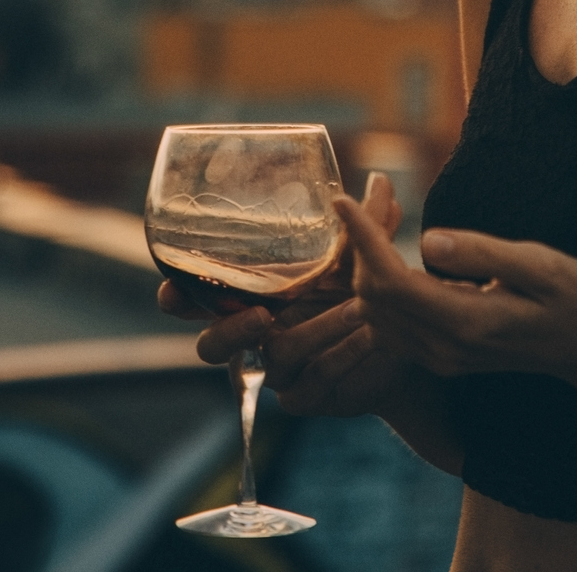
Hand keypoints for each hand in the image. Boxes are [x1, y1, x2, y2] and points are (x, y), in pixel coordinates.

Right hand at [157, 173, 423, 417]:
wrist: (403, 343)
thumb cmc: (363, 289)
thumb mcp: (361, 253)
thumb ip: (366, 222)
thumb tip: (379, 180)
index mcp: (249, 295)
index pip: (195, 299)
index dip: (176, 296)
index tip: (173, 289)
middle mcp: (254, 335)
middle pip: (211, 346)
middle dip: (227, 332)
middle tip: (259, 314)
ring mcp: (276, 370)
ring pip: (274, 358)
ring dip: (315, 330)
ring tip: (356, 308)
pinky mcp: (304, 396)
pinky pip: (313, 380)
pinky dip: (343, 354)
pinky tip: (371, 335)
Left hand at [339, 194, 576, 388]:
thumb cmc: (573, 298)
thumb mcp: (540, 265)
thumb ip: (483, 254)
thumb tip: (427, 239)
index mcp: (467, 323)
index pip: (392, 281)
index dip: (361, 238)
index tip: (343, 200)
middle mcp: (444, 348)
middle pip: (373, 295)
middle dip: (360, 241)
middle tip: (372, 192)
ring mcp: (439, 357)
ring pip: (373, 311)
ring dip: (365, 262)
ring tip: (379, 213)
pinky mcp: (439, 356)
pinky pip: (387, 322)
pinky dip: (377, 283)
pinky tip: (391, 249)